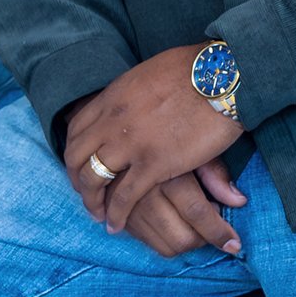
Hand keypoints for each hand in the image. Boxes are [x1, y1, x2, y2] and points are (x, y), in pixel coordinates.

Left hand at [61, 51, 247, 257]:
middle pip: (77, 156)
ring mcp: (130, 144)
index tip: (81, 164)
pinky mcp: (154, 164)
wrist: (220, 76)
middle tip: (86, 193)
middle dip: (77, 179)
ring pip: (94, 179)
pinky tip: (115, 225)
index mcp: (111, 97)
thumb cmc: (195, 70)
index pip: (76, 128)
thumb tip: (139, 99)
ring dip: (91, 201)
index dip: (75, 151)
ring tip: (97, 214)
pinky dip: (116, 214)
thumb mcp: (150, 75)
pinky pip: (124, 196)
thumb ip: (136, 93)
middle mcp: (112, 121)